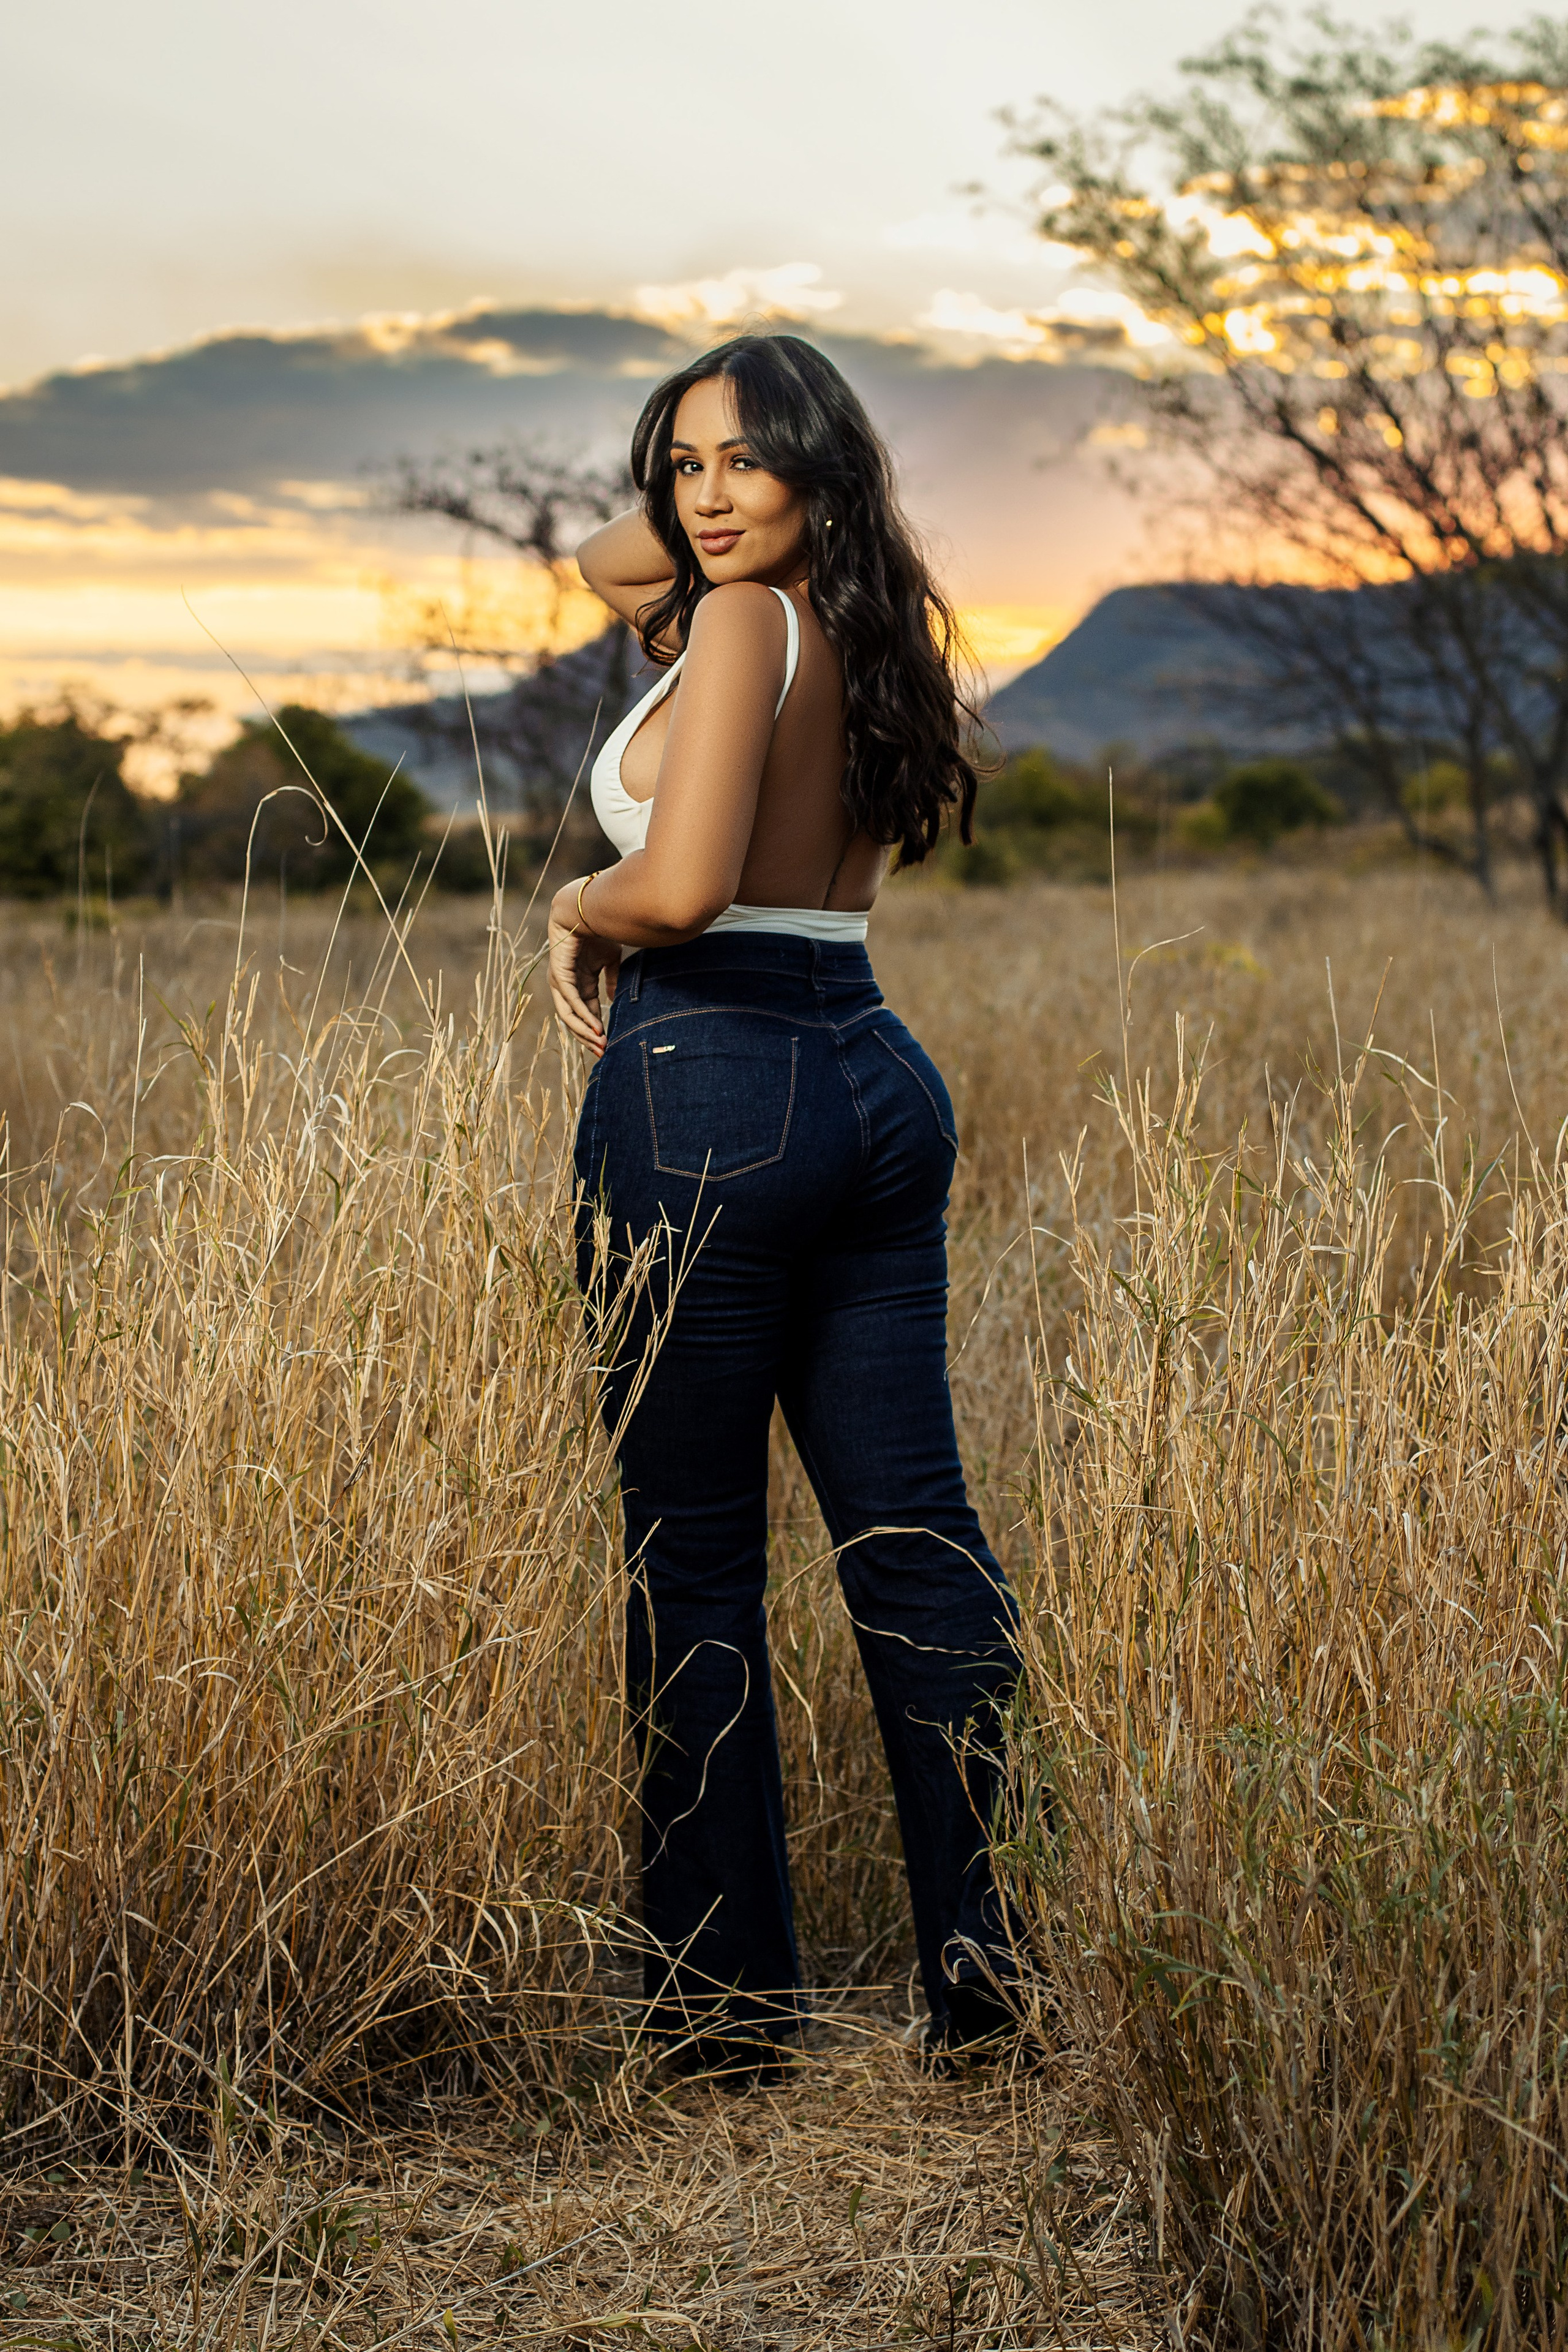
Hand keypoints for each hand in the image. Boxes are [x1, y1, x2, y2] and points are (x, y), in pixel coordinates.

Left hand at [548, 878, 620, 1055]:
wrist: (589, 907)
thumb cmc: (600, 929)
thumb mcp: (609, 960)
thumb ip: (611, 980)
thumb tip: (614, 999)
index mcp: (579, 982)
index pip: (585, 1012)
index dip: (595, 1028)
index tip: (608, 1043)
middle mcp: (566, 984)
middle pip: (574, 1019)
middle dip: (588, 1037)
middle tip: (604, 1052)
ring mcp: (560, 980)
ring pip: (569, 1014)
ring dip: (584, 1031)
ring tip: (601, 1044)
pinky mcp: (559, 974)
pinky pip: (571, 1000)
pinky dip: (583, 1015)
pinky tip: (596, 1027)